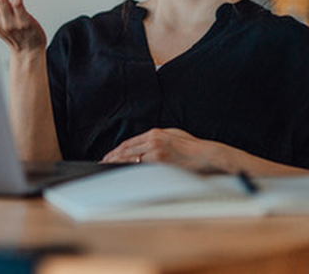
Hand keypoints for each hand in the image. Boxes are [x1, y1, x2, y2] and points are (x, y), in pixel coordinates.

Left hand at [101, 128, 228, 172]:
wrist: (206, 154)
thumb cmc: (192, 146)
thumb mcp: (172, 135)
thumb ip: (157, 139)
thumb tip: (145, 145)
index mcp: (154, 133)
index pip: (129, 142)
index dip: (116, 150)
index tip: (108, 156)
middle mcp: (152, 140)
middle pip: (126, 150)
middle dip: (112, 157)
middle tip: (102, 163)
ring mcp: (155, 151)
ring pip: (130, 158)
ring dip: (117, 164)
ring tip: (108, 169)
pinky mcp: (160, 162)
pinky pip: (141, 167)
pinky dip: (130, 170)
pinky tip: (122, 174)